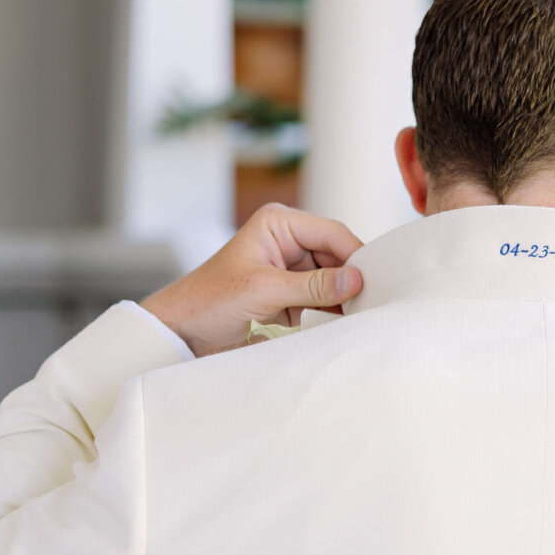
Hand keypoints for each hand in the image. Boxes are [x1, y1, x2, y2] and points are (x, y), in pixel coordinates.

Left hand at [141, 205, 363, 356]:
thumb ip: (313, 287)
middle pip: (336, 256)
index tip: (373, 281)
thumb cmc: (211, 300)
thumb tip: (357, 280)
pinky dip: (328, 311)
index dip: (354, 256)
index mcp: (279, 223)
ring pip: (331, 279)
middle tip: (369, 303)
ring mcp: (289, 267)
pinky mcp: (289, 291)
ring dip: (339, 298)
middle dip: (349, 279)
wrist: (181, 331)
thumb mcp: (265, 291)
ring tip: (355, 316)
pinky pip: (320, 297)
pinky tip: (336, 323)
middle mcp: (287, 240)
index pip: (331, 233)